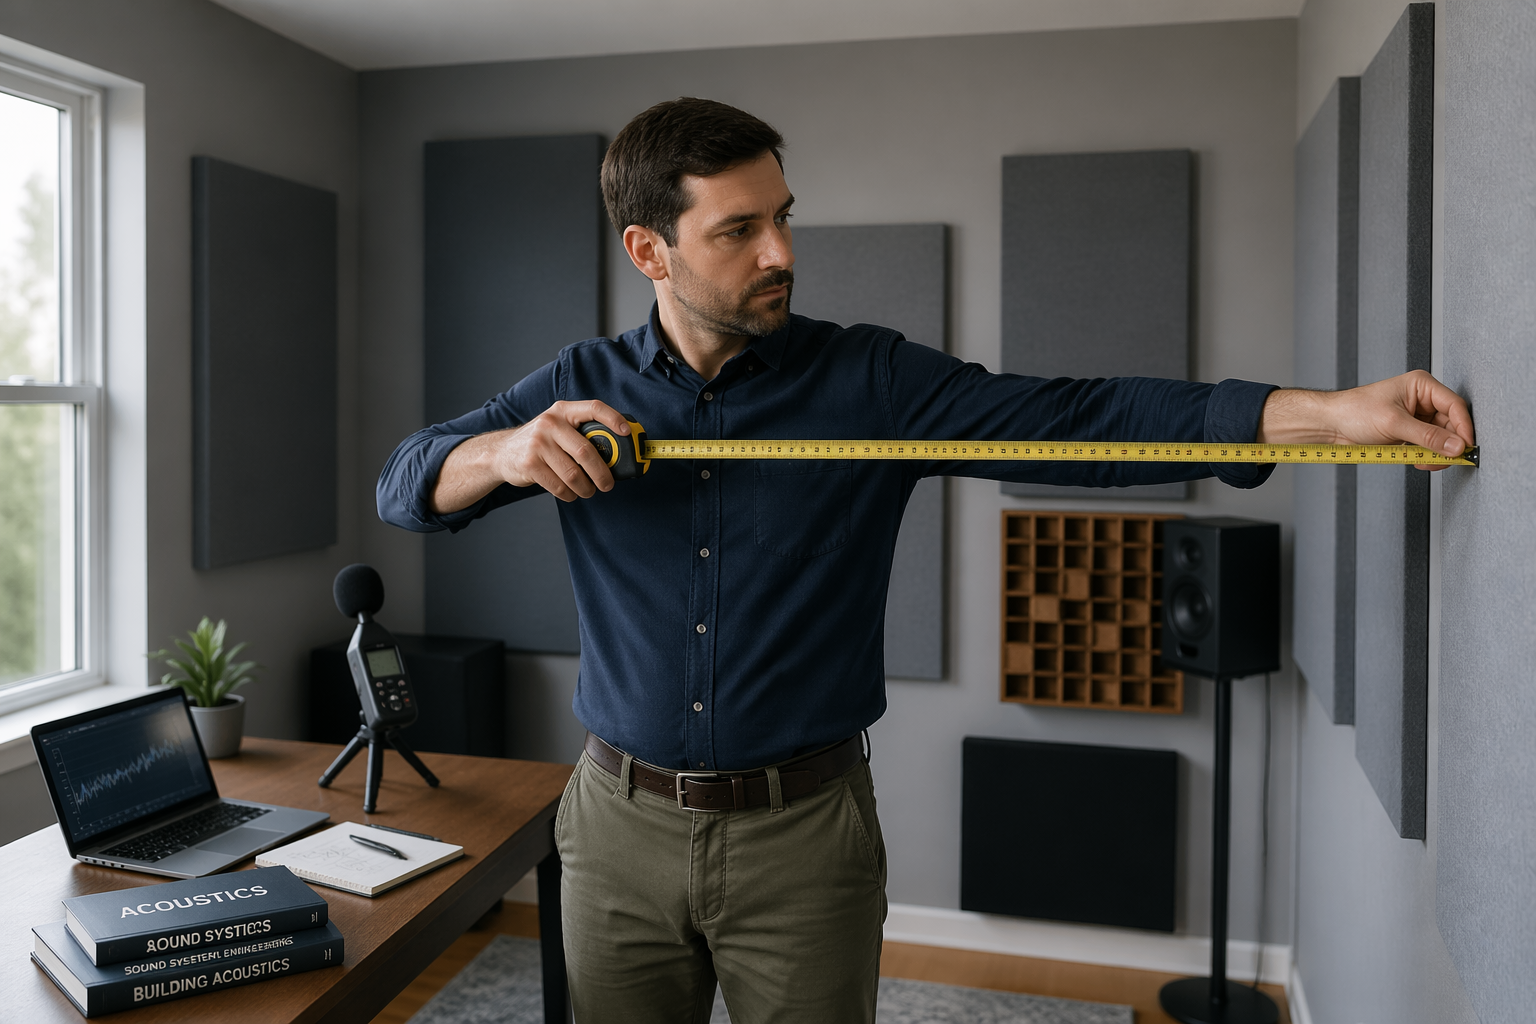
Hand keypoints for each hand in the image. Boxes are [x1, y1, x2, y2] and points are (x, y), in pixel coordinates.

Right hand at [429, 400, 630, 512]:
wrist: (501, 452)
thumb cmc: (540, 442)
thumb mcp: (557, 427)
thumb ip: (580, 433)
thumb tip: (616, 455)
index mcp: (562, 411)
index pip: (593, 407)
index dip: (613, 418)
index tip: (627, 433)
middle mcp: (550, 423)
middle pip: (586, 452)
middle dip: (602, 473)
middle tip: (608, 484)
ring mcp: (538, 444)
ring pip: (573, 474)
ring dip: (586, 488)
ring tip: (588, 491)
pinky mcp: (529, 464)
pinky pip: (559, 486)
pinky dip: (569, 494)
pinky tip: (571, 493)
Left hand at [1257, 370, 1474, 469]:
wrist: (1330, 424)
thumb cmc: (1353, 411)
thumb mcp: (1394, 423)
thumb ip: (1427, 436)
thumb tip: (1456, 446)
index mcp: (1421, 385)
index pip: (1454, 406)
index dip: (1463, 428)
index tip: (1466, 447)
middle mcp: (1422, 399)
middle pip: (1450, 424)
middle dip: (1448, 444)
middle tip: (1445, 460)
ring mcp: (1416, 416)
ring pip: (1440, 437)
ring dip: (1436, 453)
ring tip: (1424, 462)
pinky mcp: (1408, 431)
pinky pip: (1427, 445)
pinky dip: (1425, 455)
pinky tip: (1417, 460)